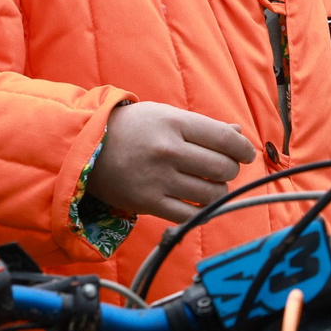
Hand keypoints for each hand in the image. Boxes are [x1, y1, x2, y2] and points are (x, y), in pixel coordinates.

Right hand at [85, 102, 256, 222]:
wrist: (85, 148)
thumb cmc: (132, 129)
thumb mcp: (165, 116)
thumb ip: (203, 127)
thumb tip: (239, 135)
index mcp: (174, 123)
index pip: (225, 139)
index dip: (243, 149)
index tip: (246, 154)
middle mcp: (167, 151)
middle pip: (223, 168)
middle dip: (229, 170)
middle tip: (222, 169)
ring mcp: (157, 179)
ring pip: (211, 194)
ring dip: (217, 191)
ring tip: (209, 184)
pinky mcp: (147, 203)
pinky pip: (189, 214)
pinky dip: (199, 211)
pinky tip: (196, 201)